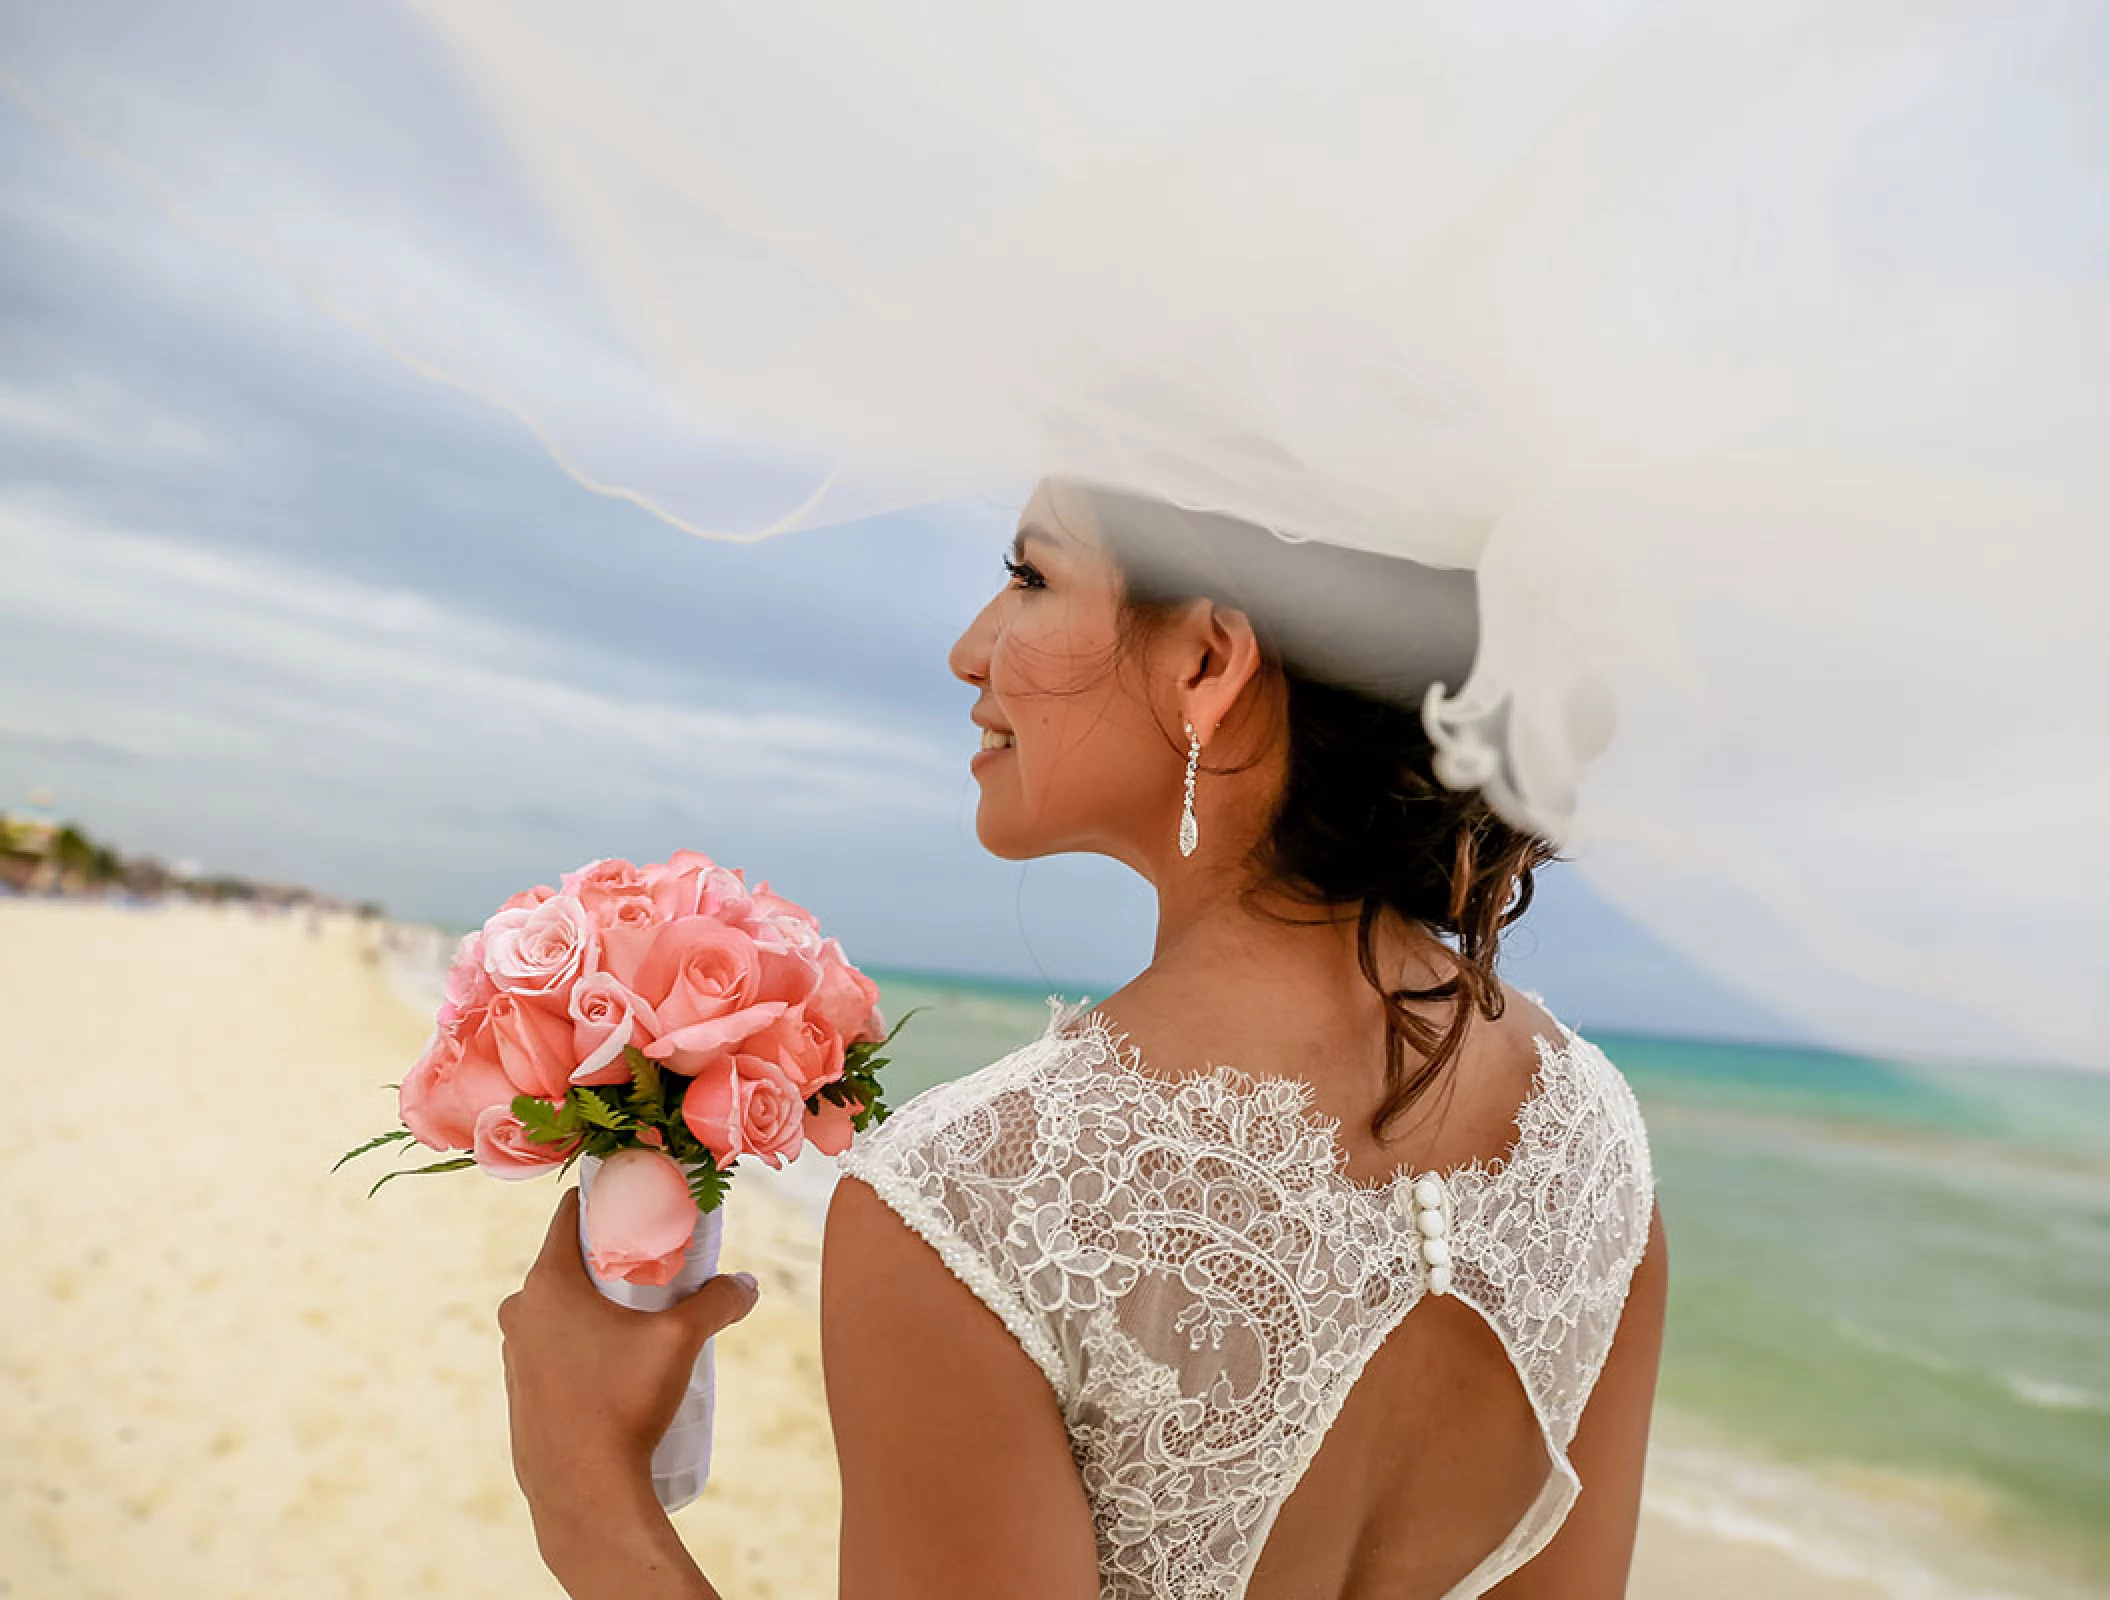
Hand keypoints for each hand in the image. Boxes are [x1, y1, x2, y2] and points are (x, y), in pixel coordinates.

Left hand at [499, 1187, 759, 1531]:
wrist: (585, 1496)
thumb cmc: (626, 1407)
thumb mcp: (682, 1341)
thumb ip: (718, 1301)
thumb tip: (747, 1284)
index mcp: (548, 1283)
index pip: (570, 1214)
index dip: (607, 1202)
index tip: (642, 1207)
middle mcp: (521, 1312)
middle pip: (568, 1262)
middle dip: (611, 1260)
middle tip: (658, 1270)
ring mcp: (515, 1356)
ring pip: (559, 1309)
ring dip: (595, 1307)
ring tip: (644, 1323)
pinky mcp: (520, 1394)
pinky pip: (552, 1349)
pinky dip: (582, 1345)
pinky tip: (617, 1368)